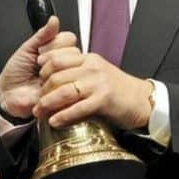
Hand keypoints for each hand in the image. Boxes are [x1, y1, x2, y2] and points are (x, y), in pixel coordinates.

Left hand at [0, 16, 77, 119]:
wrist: (8, 94)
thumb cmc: (16, 72)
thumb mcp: (27, 48)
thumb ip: (42, 34)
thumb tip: (54, 19)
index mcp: (57, 51)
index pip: (69, 39)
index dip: (55, 44)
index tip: (40, 52)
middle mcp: (65, 64)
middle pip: (74, 52)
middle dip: (52, 58)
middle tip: (38, 65)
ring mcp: (66, 79)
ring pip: (73, 68)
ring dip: (51, 72)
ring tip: (40, 78)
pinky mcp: (65, 94)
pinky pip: (69, 86)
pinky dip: (53, 85)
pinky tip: (43, 88)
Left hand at [33, 51, 153, 130]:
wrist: (142, 100)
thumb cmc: (117, 89)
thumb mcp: (97, 71)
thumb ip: (78, 69)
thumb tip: (54, 72)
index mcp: (88, 58)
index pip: (57, 57)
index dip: (44, 67)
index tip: (36, 77)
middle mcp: (91, 67)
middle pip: (57, 73)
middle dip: (42, 88)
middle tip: (36, 102)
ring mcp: (97, 82)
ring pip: (64, 90)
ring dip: (48, 103)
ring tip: (40, 113)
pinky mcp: (103, 99)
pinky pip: (78, 108)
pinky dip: (64, 115)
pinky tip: (55, 122)